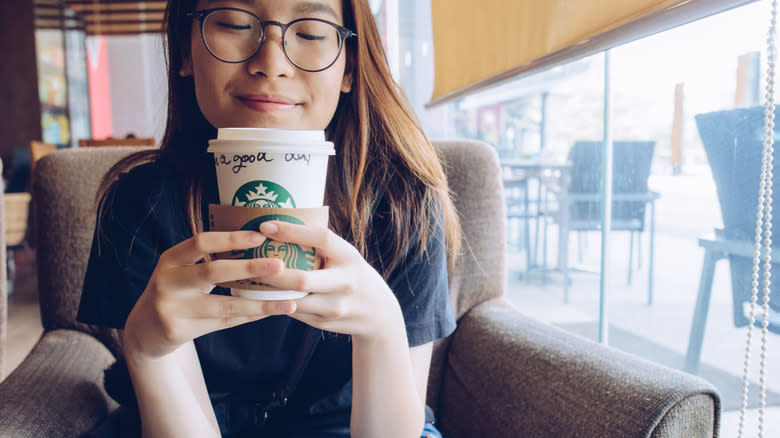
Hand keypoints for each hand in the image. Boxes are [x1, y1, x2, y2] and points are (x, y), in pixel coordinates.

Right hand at [123, 231, 295, 358]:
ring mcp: (170, 307)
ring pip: (224, 304)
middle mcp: (166, 281)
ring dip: (259, 302)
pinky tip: (271, 312)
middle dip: (249, 267)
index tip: (260, 236)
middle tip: (280, 264)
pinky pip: (223, 322)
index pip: (201, 242)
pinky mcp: (177, 330)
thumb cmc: (175, 292)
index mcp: (170, 259)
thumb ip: (208, 259)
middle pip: (213, 271)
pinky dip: (249, 316)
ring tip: (289, 301)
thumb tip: (260, 243)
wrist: (143, 331)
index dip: (231, 238)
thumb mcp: (181, 270)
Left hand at [257, 221, 405, 342]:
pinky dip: (274, 302)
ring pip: (293, 301)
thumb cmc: (351, 274)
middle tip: (248, 261)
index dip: (292, 231)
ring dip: (266, 292)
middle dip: (272, 272)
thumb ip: (320, 245)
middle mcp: (345, 282)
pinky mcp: (324, 323)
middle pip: (302, 279)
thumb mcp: (345, 256)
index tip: (265, 225)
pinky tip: (257, 295)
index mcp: (349, 257)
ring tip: (244, 279)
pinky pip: (293, 311)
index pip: (320, 238)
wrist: (378, 313)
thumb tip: (276, 226)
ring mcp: (335, 306)